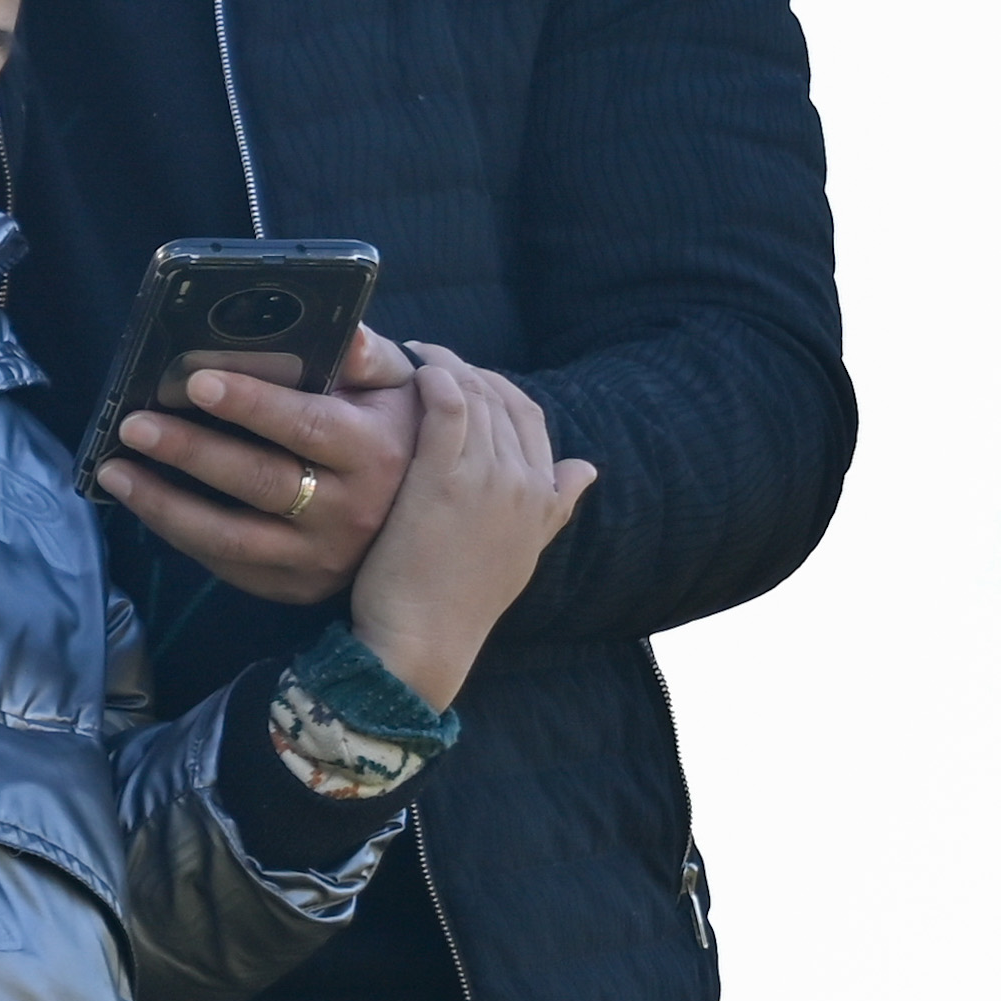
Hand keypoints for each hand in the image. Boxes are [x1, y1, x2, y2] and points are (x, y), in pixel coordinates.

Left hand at [99, 325, 413, 603]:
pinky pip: (226, 564)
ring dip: (164, 504)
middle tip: (133, 425)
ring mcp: (319, 558)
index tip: (197, 382)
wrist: (420, 515)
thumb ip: (367, 356)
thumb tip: (342, 331)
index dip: (252, 405)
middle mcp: (350, 512)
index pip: (306, 427)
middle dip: (190, 451)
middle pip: (259, 482)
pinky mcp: (293, 587)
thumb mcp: (397, 388)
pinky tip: (144, 502)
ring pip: (230, 536)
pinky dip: (179, 534)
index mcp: (373, 453)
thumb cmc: (394, 431)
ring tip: (114, 472)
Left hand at [339, 346, 595, 708]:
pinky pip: (448, 408)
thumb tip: (585, 469)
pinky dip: (435, 380)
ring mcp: (487, 480)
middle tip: (430, 358)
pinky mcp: (443, 480)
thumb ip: (554, 507)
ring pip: (476, 397)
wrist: (425, 643)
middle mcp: (524, 483)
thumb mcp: (522, 554)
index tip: (464, 379)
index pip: (531, 418)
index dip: (498, 389)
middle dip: (469, 370)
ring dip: (446, 366)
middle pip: (504, 399)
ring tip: (415, 357)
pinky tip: (414, 374)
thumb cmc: (459, 603)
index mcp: (544, 498)